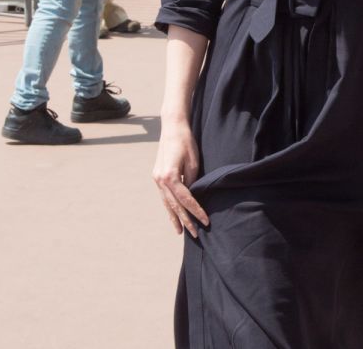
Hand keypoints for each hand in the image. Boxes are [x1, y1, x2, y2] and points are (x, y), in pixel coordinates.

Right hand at [151, 118, 208, 237]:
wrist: (172, 128)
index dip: (196, 211)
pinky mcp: (157, 176)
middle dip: (185, 221)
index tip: (205, 221)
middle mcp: (161, 180)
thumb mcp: (193, 162)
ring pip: (166, 204)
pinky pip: (164, 197)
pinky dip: (169, 208)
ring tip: (180, 232)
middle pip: (175, 205)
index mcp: (170, 176)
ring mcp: (157, 179)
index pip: (186, 200)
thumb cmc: (186, 142)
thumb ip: (192, 181)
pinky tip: (173, 216)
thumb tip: (194, 196)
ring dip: (174, 218)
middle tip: (195, 234)